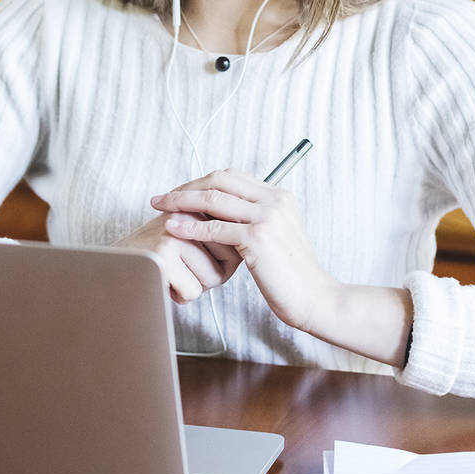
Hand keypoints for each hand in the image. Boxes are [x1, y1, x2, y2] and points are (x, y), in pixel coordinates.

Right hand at [114, 212, 240, 304]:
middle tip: (184, 266)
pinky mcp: (164, 254)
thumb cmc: (159, 259)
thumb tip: (249, 249)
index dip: (224, 259)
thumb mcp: (192, 238)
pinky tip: (164, 281)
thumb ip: (221, 235)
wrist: (115, 268)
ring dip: (195, 285)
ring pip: (213, 278)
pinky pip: (193, 290)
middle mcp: (188, 213)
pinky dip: (179, 295)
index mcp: (199, 204)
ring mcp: (175, 232)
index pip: (237, 240)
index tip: (199, 256)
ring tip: (173, 273)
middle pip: (230, 259)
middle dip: (212, 273)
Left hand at [152, 168, 338, 333]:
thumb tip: (222, 214)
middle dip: (187, 186)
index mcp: (280, 195)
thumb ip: (255, 219)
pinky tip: (173, 229)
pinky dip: (190, 226)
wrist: (314, 297)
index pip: (232, 176)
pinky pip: (215, 227)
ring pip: (214, 199)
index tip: (181, 192)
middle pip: (220, 180)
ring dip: (182, 201)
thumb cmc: (292, 274)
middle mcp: (275, 200)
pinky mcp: (258, 238)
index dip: (202, 182)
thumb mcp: (277, 236)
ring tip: (160, 207)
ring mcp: (267, 217)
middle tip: (163, 197)